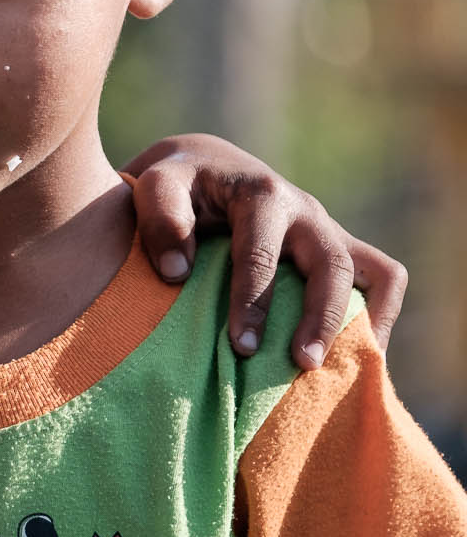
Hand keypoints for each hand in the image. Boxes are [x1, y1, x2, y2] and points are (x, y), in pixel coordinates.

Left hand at [124, 134, 407, 368]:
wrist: (205, 168)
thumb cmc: (176, 186)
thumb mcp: (155, 188)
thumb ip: (160, 221)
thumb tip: (177, 273)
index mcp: (261, 194)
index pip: (262, 253)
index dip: (253, 301)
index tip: (242, 346)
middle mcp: (305, 211)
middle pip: (332, 264)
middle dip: (320, 317)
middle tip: (302, 364)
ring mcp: (328, 231)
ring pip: (375, 271)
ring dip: (363, 321)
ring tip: (341, 368)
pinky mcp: (340, 249)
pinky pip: (381, 278)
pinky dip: (379, 315)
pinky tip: (356, 356)